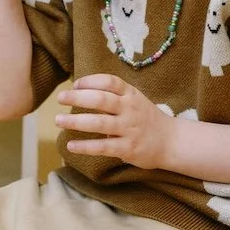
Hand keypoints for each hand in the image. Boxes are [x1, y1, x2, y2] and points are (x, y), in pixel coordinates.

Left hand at [55, 75, 173, 168]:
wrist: (171, 142)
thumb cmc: (147, 119)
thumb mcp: (135, 100)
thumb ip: (114, 96)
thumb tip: (81, 91)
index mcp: (131, 94)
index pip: (110, 81)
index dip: (90, 81)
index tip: (75, 84)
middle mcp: (130, 109)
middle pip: (101, 99)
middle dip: (77, 97)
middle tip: (59, 98)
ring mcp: (129, 129)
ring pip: (99, 123)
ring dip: (75, 121)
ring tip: (58, 121)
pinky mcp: (128, 148)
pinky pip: (103, 147)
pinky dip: (85, 146)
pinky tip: (71, 145)